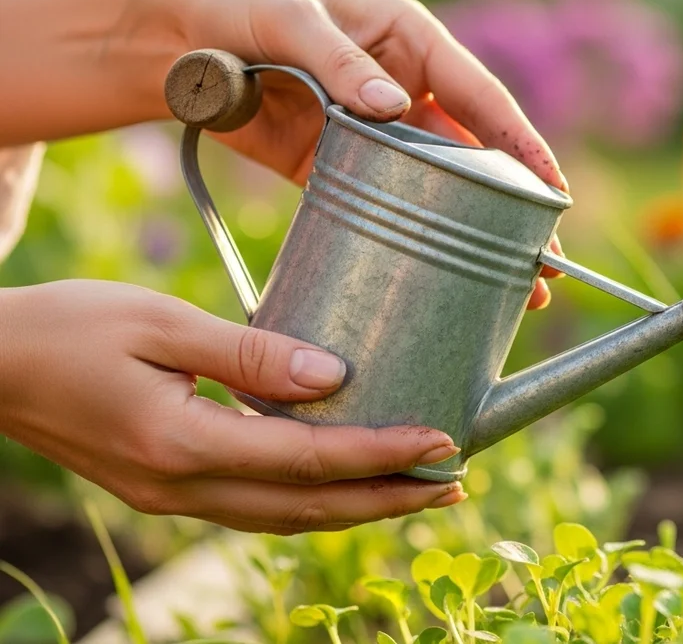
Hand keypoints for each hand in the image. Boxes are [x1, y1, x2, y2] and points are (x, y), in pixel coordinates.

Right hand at [0, 280, 466, 533]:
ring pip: (284, 517)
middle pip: (309, 508)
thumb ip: (251, 353)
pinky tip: (341, 484)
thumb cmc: (68, 328)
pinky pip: (254, 506)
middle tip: (454, 484)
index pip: (310, 460)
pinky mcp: (165, 488)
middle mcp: (181, 487)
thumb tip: (333, 375)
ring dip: (356, 506)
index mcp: (183, 444)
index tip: (443, 442)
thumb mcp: (161, 323)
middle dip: (388, 499)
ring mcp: (171, 497)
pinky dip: (310, 501)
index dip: (382, 454)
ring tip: (416, 490)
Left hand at [177, 0, 566, 309]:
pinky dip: (416, 243)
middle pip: (475, 157)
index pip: (483, 100)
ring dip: (475, 236)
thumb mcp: (287, 20)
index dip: (524, 146)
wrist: (172, 39)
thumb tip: (392, 106)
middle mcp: (406, 90)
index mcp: (412, 43)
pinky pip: (386, 208)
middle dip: (513, 209)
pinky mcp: (340, 170)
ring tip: (511, 288)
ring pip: (440, 191)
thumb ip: (338, 62)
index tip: (555, 191)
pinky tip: (438, 279)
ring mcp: (376, 135)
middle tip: (544, 261)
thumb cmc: (238, 4)